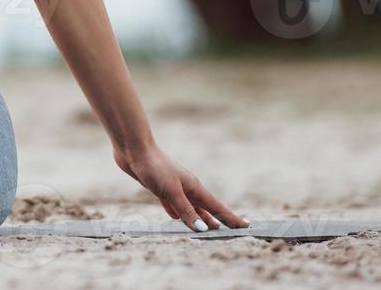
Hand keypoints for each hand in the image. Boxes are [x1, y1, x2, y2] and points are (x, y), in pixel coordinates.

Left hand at [112, 143, 248, 231]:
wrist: (133, 148)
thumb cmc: (154, 167)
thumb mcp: (171, 191)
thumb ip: (186, 210)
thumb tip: (202, 229)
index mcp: (194, 187)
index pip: (217, 208)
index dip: (232, 218)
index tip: (247, 227)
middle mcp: (187, 187)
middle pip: (206, 209)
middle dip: (218, 221)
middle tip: (231, 233)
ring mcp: (173, 186)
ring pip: (190, 207)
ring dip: (198, 218)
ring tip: (208, 229)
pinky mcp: (158, 187)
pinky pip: (172, 203)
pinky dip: (176, 212)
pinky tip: (175, 217)